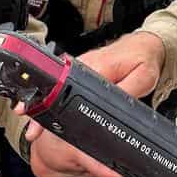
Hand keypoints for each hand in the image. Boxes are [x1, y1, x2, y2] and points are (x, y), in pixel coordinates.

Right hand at [15, 33, 166, 176]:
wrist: (142, 44)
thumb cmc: (143, 59)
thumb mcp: (143, 77)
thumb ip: (128, 92)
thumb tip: (115, 108)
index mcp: (96, 66)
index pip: (68, 86)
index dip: (52, 103)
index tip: (41, 116)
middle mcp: (83, 64)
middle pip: (55, 88)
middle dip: (41, 108)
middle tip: (33, 131)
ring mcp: (79, 66)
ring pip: (56, 87)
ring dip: (44, 105)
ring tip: (35, 128)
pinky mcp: (80, 69)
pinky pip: (63, 85)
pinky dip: (53, 98)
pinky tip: (48, 114)